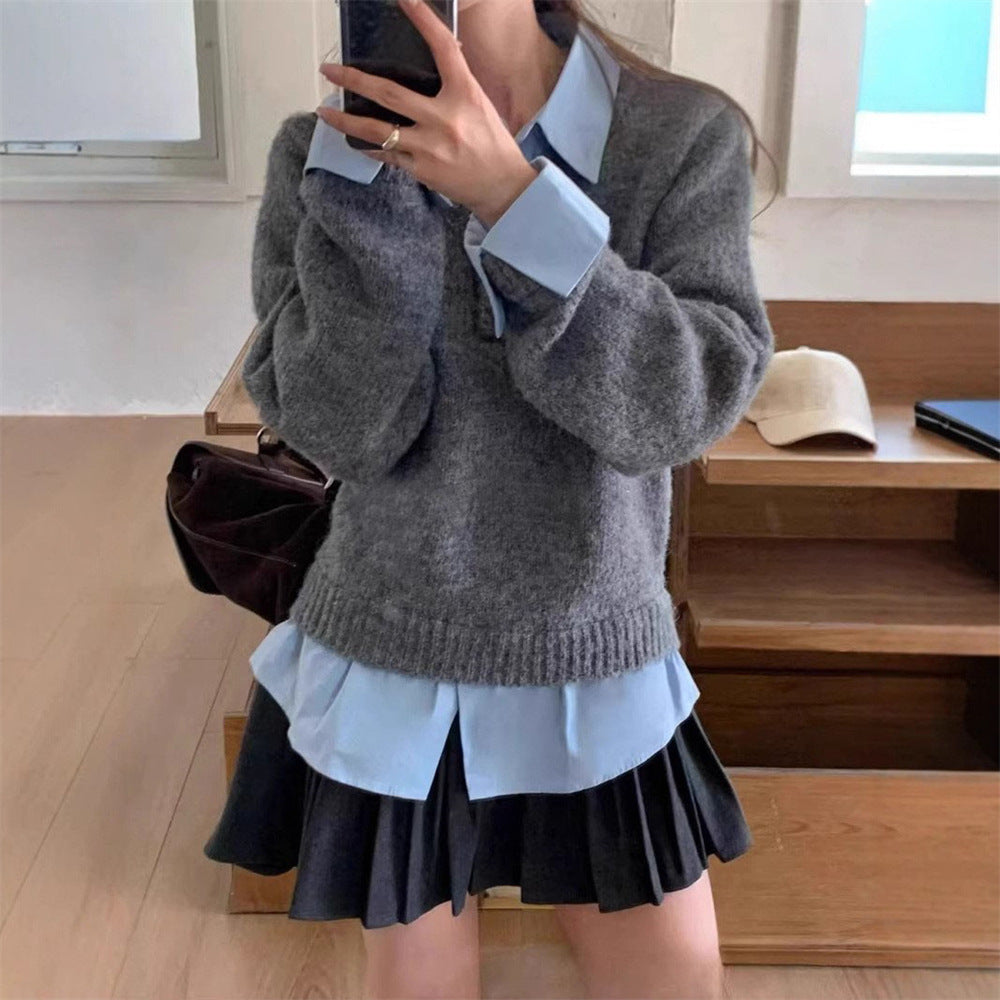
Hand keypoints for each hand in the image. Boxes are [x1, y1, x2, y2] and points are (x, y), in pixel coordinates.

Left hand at [315, 0, 539, 226]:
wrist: (504, 188)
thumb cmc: (493, 145)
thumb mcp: (480, 105)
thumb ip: (457, 85)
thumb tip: (440, 61)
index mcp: (465, 94)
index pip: (443, 48)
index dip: (423, 19)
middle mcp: (444, 118)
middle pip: (389, 92)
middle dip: (353, 80)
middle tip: (330, 71)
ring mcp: (430, 146)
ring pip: (377, 129)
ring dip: (346, 120)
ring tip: (325, 112)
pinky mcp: (422, 170)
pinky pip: (387, 154)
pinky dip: (371, 146)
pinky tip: (358, 141)